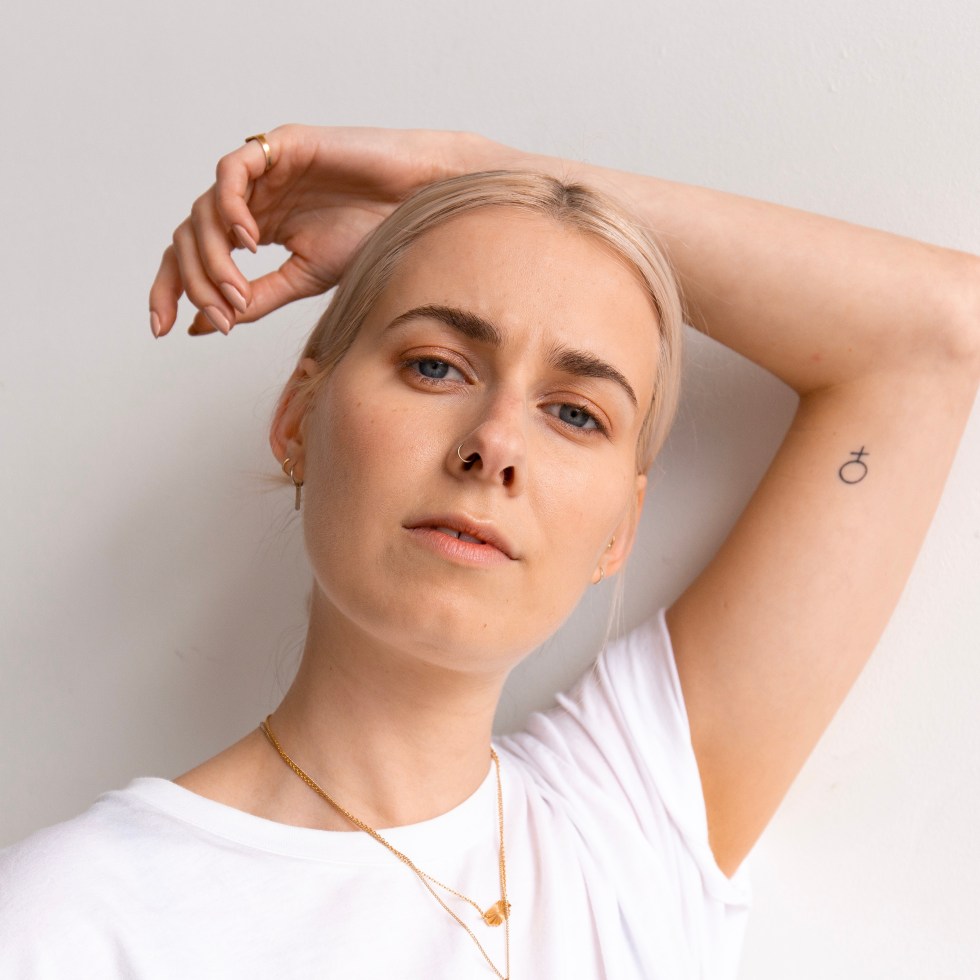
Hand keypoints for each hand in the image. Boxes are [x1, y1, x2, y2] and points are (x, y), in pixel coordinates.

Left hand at [148, 125, 505, 336]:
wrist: (418, 204)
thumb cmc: (373, 235)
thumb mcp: (304, 279)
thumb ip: (256, 298)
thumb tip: (205, 325)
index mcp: (255, 228)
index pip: (192, 255)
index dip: (172, 289)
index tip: (165, 329)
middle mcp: (251, 199)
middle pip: (187, 236)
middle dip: (191, 282)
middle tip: (219, 317)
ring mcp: (262, 171)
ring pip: (203, 211)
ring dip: (213, 258)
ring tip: (239, 291)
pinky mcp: (278, 146)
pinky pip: (231, 173)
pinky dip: (230, 209)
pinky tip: (250, 242)